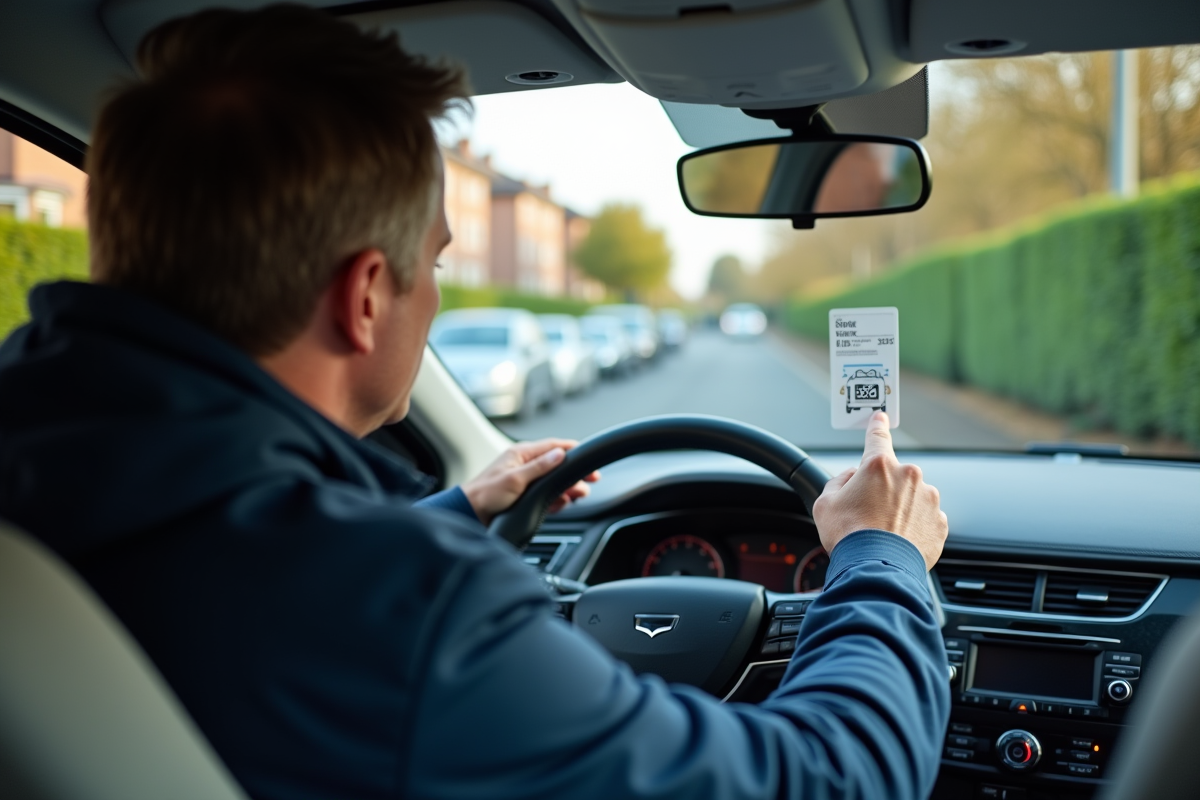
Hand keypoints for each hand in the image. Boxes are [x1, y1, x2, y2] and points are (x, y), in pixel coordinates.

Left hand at [462, 438, 599, 525]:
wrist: (470, 514)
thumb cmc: (486, 494)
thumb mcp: (515, 479)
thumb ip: (539, 467)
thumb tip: (560, 454)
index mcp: (522, 454)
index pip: (554, 446)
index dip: (573, 452)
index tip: (589, 459)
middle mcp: (525, 465)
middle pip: (558, 465)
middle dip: (574, 473)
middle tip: (591, 480)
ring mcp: (526, 480)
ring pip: (554, 481)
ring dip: (568, 488)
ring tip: (579, 495)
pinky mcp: (525, 496)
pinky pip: (547, 495)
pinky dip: (557, 500)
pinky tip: (563, 504)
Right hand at [811, 411, 947, 569]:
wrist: (877, 568)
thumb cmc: (849, 535)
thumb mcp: (825, 502)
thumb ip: (839, 481)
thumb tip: (851, 477)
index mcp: (879, 465)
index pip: (877, 436)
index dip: (877, 425)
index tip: (881, 416)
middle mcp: (909, 476)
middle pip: (894, 475)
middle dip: (883, 489)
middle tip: (868, 512)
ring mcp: (928, 499)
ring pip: (912, 497)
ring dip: (900, 508)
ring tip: (884, 532)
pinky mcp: (940, 522)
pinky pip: (925, 518)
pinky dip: (914, 527)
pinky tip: (899, 540)